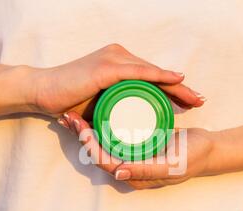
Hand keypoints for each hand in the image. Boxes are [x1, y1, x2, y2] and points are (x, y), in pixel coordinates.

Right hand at [26, 44, 205, 118]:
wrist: (42, 90)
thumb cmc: (67, 98)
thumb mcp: (98, 103)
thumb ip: (114, 106)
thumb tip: (127, 121)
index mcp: (118, 64)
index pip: (151, 77)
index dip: (172, 89)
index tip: (190, 101)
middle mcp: (119, 56)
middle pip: (156, 74)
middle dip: (180, 88)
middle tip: (200, 100)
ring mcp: (113, 60)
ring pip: (152, 73)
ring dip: (176, 85)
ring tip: (195, 98)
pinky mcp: (106, 67)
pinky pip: (138, 72)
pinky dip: (158, 76)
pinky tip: (176, 80)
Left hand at [61, 112, 215, 189]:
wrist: (209, 148)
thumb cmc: (193, 157)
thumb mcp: (173, 165)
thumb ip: (146, 170)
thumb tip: (117, 172)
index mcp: (134, 175)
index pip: (104, 162)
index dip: (90, 147)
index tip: (80, 129)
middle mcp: (129, 167)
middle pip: (98, 152)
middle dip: (82, 136)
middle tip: (69, 118)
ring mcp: (132, 154)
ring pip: (103, 143)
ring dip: (86, 130)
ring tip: (72, 114)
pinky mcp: (136, 143)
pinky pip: (113, 135)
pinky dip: (100, 124)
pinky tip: (90, 112)